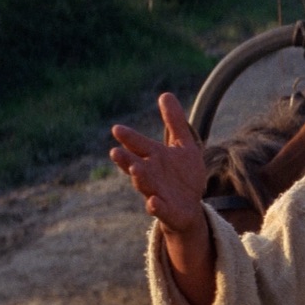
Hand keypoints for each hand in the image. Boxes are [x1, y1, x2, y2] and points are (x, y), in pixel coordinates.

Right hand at [110, 93, 206, 234]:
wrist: (190, 207)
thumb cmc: (182, 175)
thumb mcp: (183, 145)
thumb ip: (174, 121)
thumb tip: (165, 94)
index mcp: (154, 157)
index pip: (139, 145)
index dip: (129, 138)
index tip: (117, 129)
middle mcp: (151, 175)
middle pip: (135, 166)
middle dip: (125, 160)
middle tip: (115, 152)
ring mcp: (157, 193)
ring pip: (145, 186)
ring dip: (139, 179)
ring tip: (135, 170)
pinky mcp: (167, 210)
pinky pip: (160, 209)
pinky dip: (155, 206)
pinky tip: (152, 203)